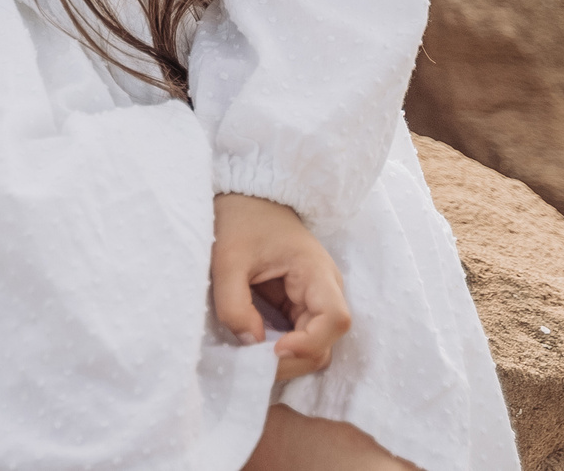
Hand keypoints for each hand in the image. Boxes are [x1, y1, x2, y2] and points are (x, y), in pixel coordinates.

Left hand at [211, 193, 352, 382]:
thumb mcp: (227, 258)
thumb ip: (234, 303)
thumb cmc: (240, 220)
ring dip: (287, 360)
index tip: (273, 349)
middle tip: (254, 364)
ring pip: (315, 346)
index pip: (336, 319)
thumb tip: (250, 343)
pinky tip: (254, 348)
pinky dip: (280, 350)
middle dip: (294, 360)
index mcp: (315, 271)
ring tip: (251, 357)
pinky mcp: (299, 306)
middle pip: (327, 342)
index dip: (309, 342)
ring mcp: (314, 300)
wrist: (245, 199)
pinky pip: (299, 338)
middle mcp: (324, 290)